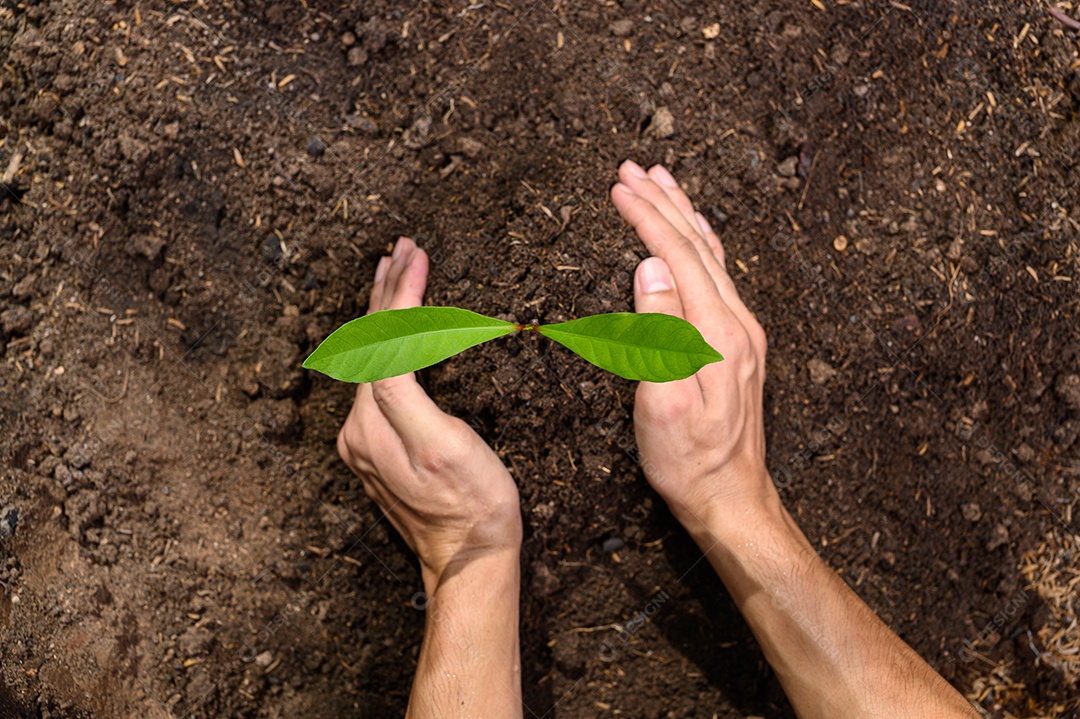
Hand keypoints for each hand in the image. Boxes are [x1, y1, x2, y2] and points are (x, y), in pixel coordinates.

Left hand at [336, 237, 521, 591]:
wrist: (469, 560)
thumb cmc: (472, 505)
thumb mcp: (446, 446)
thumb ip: (406, 392)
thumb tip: (386, 341)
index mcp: (372, 424)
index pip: (382, 341)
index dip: (401, 294)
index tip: (418, 255)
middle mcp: (358, 429)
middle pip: (368, 344)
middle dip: (386, 291)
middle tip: (404, 247)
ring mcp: (365, 440)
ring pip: (370, 358)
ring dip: (382, 311)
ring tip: (391, 271)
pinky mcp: (378, 448)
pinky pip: (378, 378)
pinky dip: (386, 341)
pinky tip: (394, 330)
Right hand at [610, 161, 772, 533]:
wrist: (731, 496)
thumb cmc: (689, 459)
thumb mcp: (662, 403)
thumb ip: (660, 333)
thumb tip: (651, 269)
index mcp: (719, 333)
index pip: (679, 256)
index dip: (648, 217)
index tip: (618, 187)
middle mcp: (737, 324)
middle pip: (699, 245)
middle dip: (664, 202)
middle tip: (632, 168)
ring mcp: (742, 332)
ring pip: (712, 256)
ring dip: (684, 215)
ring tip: (661, 181)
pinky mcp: (738, 344)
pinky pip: (718, 275)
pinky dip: (701, 244)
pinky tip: (693, 235)